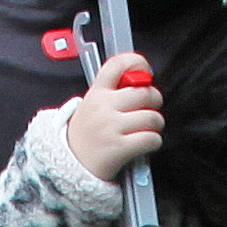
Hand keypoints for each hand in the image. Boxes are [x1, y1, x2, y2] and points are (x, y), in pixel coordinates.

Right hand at [62, 64, 162, 186]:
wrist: (71, 164)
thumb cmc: (87, 134)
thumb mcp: (92, 105)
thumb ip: (114, 91)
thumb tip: (143, 79)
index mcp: (97, 92)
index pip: (117, 64)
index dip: (137, 63)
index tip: (146, 71)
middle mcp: (103, 106)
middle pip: (144, 93)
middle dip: (154, 101)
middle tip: (149, 109)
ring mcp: (110, 127)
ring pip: (152, 117)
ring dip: (156, 124)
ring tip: (147, 128)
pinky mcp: (118, 148)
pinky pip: (151, 139)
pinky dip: (154, 141)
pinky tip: (146, 143)